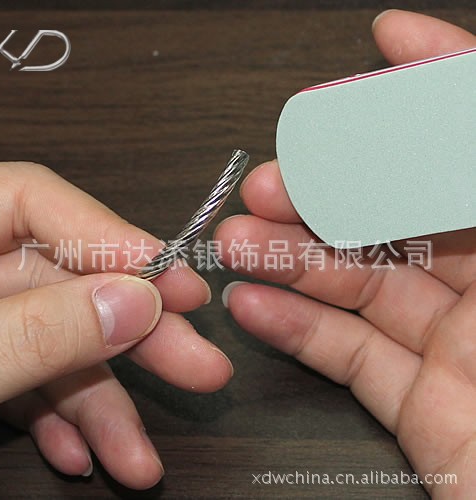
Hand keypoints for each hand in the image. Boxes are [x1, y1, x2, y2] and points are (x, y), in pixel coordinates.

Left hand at [0, 162, 232, 487]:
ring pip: (53, 341)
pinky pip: (23, 377)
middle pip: (65, 279)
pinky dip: (55, 415)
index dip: (112, 237)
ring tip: (136, 453)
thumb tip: (132, 304)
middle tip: (198, 361)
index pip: (37, 200)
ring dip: (99, 401)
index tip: (174, 281)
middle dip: (134, 331)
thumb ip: (31, 331)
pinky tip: (77, 450)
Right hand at [216, 11, 475, 497]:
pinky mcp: (424, 404)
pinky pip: (350, 357)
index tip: (388, 44)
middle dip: (330, 188)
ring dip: (291, 260)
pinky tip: (253, 305)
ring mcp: (459, 347)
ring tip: (238, 241)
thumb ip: (474, 173)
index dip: (435, 81)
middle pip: (402, 215)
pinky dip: (295, 330)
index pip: (475, 144)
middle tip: (272, 180)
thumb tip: (458, 84)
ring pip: (361, 285)